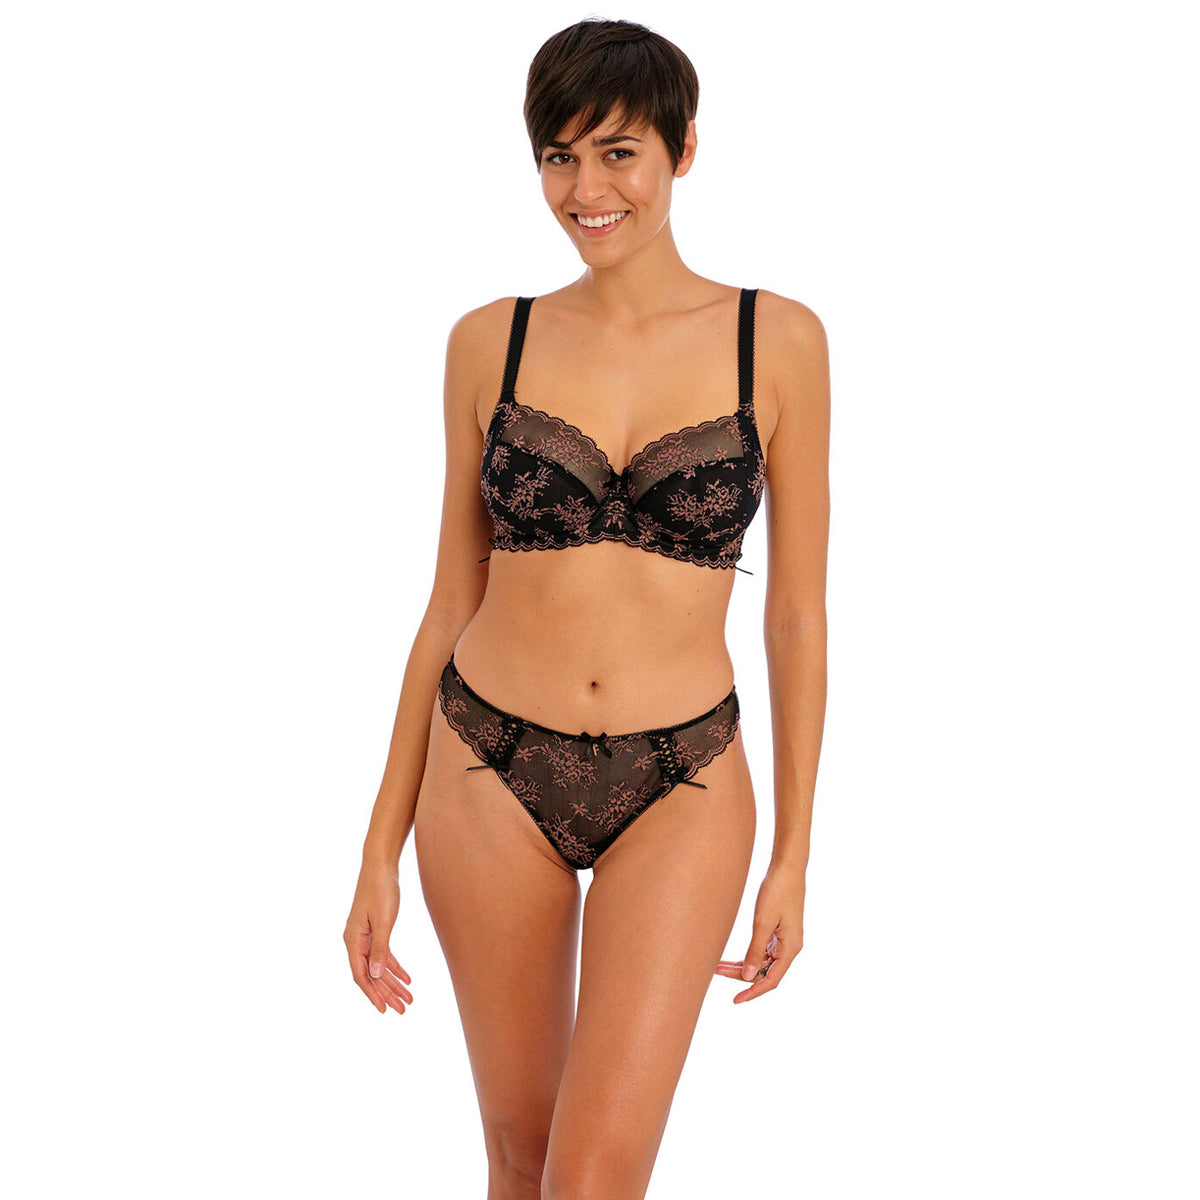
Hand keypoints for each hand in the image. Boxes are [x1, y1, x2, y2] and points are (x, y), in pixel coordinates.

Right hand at [344, 862, 412, 1013]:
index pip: (361, 975)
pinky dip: (395, 966)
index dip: (373, 994)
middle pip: (371, 975)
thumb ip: (380, 949)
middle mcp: (356, 941)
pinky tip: (407, 978)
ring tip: (409, 998)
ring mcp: (365, 936)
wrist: (381, 865)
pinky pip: (384, 954)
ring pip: (378, 966)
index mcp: (352, 940)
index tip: (385, 1009)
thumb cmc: (381, 890)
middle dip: (387, 993)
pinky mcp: (375, 930)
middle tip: (403, 1009)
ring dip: (393, 982)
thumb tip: (374, 976)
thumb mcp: (384, 921)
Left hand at [715, 862, 804, 1003]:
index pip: (771, 980)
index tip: (736, 1000)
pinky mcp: (778, 931)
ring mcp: (784, 940)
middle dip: (742, 976)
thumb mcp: (762, 922)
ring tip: (718, 966)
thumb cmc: (777, 891)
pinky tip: (732, 958)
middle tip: (716, 973)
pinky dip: (748, 955)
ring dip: (742, 966)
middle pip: (765, 972)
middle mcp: (790, 948)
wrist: (787, 867)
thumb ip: (755, 950)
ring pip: (762, 962)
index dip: (753, 992)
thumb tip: (748, 977)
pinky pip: (762, 951)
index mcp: (791, 948)